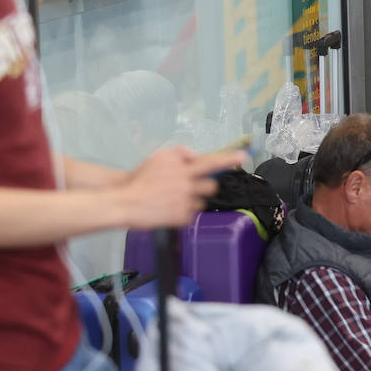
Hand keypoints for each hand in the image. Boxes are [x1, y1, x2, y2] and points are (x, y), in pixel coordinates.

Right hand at [118, 146, 246, 228]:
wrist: (126, 201)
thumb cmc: (142, 178)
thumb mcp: (159, 156)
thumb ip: (181, 153)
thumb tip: (197, 156)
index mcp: (183, 169)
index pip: (211, 162)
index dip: (229, 159)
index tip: (244, 156)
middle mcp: (187, 185)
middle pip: (211, 186)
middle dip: (205, 186)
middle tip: (190, 187)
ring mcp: (186, 202)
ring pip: (202, 202)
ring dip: (192, 200)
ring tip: (172, 199)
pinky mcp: (183, 218)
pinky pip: (192, 214)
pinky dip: (184, 212)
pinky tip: (169, 208)